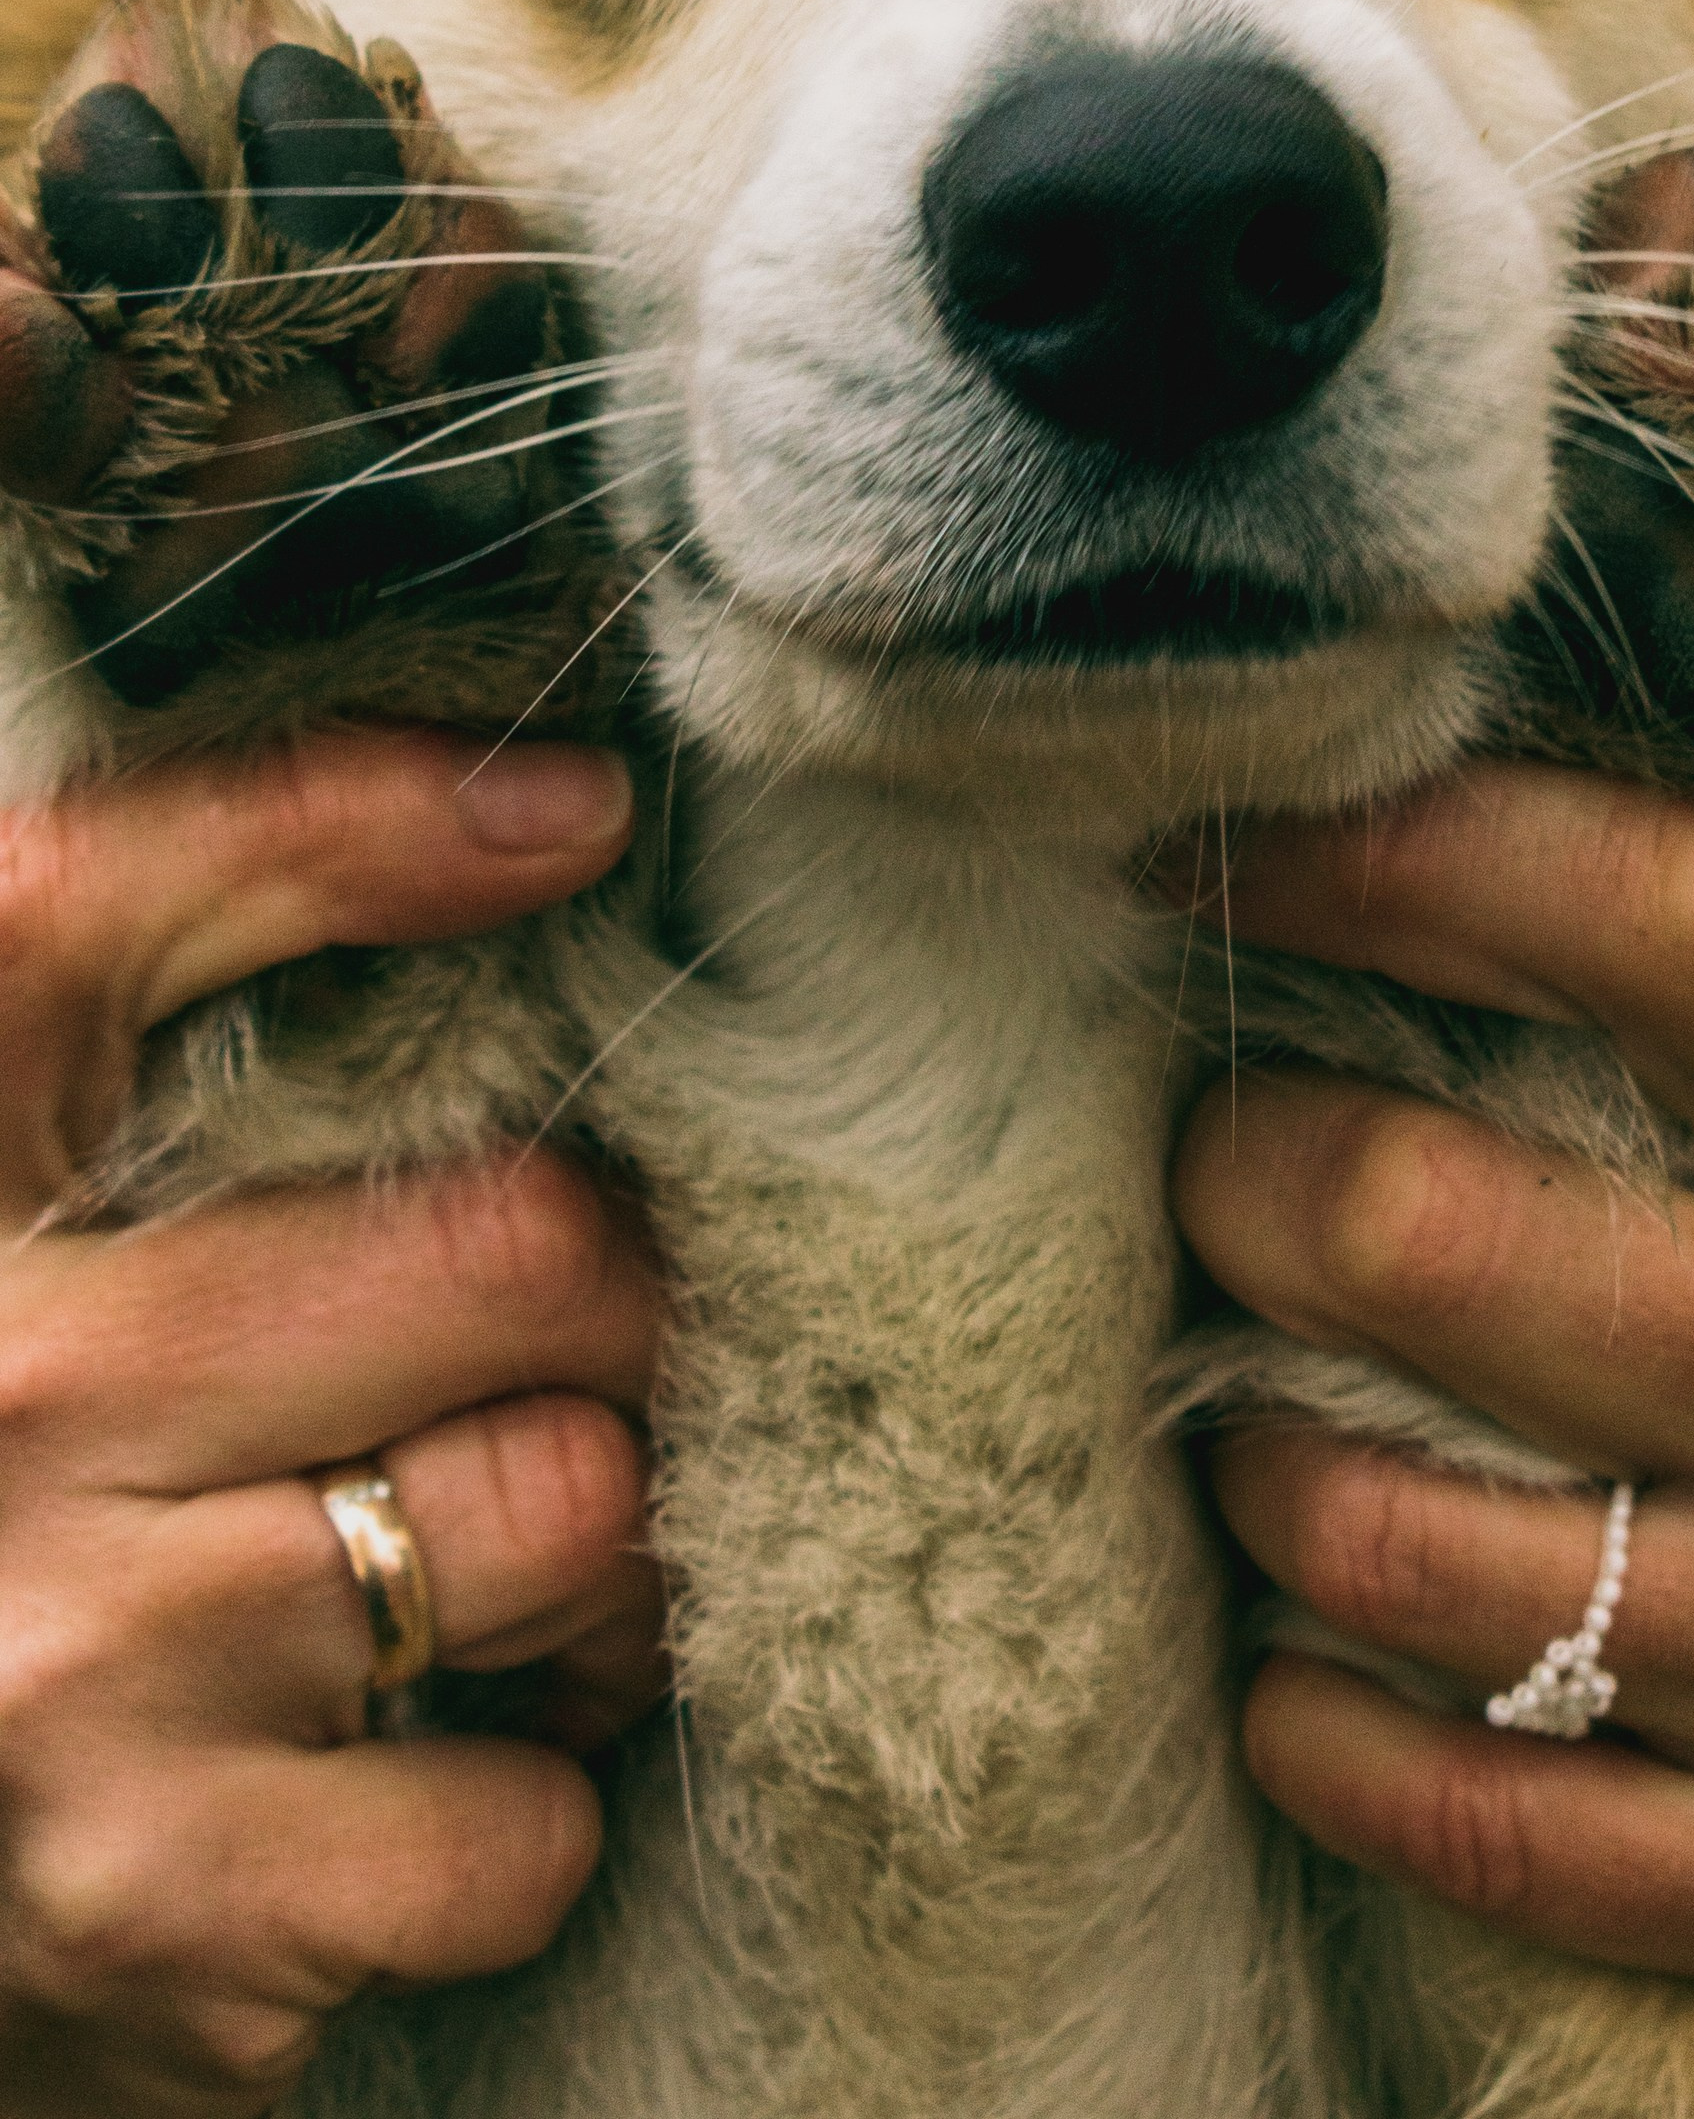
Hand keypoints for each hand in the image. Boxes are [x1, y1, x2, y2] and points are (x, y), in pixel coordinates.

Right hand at [0, 724, 664, 2115]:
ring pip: (568, 1517)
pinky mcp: (172, 1911)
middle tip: (552, 1349)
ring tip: (488, 1557)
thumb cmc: (11, 1491)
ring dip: (590, 1554)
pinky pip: (522, 1820)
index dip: (368, 822)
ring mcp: (78, 1665)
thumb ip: (202, 1002)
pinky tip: (403, 1771)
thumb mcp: (42, 1218)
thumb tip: (555, 816)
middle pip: (509, 1251)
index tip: (574, 819)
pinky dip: (517, 1811)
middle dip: (600, 1303)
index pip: (110, 908)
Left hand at [1170, 769, 1693, 2009]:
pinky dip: (1315, 1713)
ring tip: (1264, 1370)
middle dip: (1256, 1160)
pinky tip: (1301, 1627)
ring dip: (1252, 1432)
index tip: (1248, 833)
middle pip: (1440, 1235)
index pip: (1674, 925)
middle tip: (1232, 1133)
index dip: (1412, 857)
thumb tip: (1552, 717)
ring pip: (1388, 1538)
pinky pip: (1464, 1808)